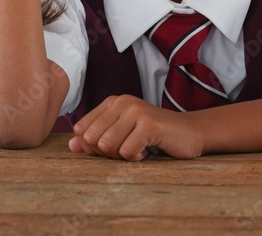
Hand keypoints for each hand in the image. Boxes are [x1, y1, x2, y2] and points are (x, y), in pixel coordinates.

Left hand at [68, 94, 206, 160]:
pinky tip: (148, 151)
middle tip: (127, 149)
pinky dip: (136, 159)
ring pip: (107, 146)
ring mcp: (136, 111)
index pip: (81, 130)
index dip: (92, 147)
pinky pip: (127, 152)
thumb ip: (96, 138)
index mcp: (112, 102)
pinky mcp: (149, 124)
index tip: (114, 146)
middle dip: (107, 153)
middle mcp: (122, 102)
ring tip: (138, 149)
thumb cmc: (153, 136)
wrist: (190, 133)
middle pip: (92, 139)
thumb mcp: (121, 135)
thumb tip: (71, 146)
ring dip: (122, 156)